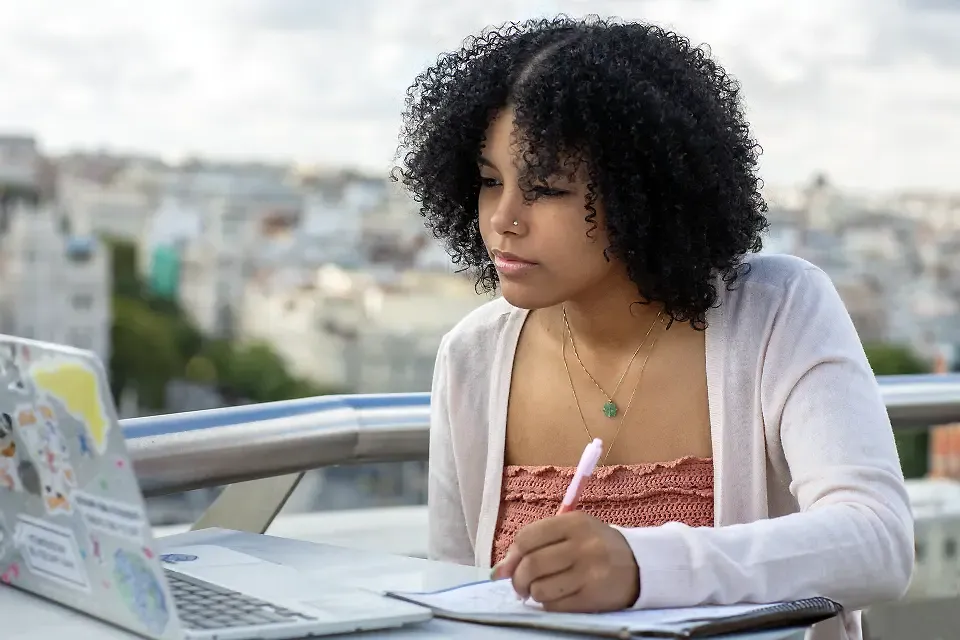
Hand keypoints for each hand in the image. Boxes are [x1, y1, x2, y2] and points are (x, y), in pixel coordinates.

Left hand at [491, 511, 639, 611]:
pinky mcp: (593, 597)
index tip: (509, 567)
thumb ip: (536, 543)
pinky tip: (556, 598)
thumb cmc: (596, 546)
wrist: (639, 566)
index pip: (527, 537)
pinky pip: (555, 606)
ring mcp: (589, 572)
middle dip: (518, 580)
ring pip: (540, 588)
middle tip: (520, 586)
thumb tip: (498, 571)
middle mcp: (582, 545)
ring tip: (540, 591)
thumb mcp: (571, 532)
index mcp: (574, 522)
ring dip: (533, 594)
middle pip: (531, 565)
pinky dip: (548, 604)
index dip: (512, 556)